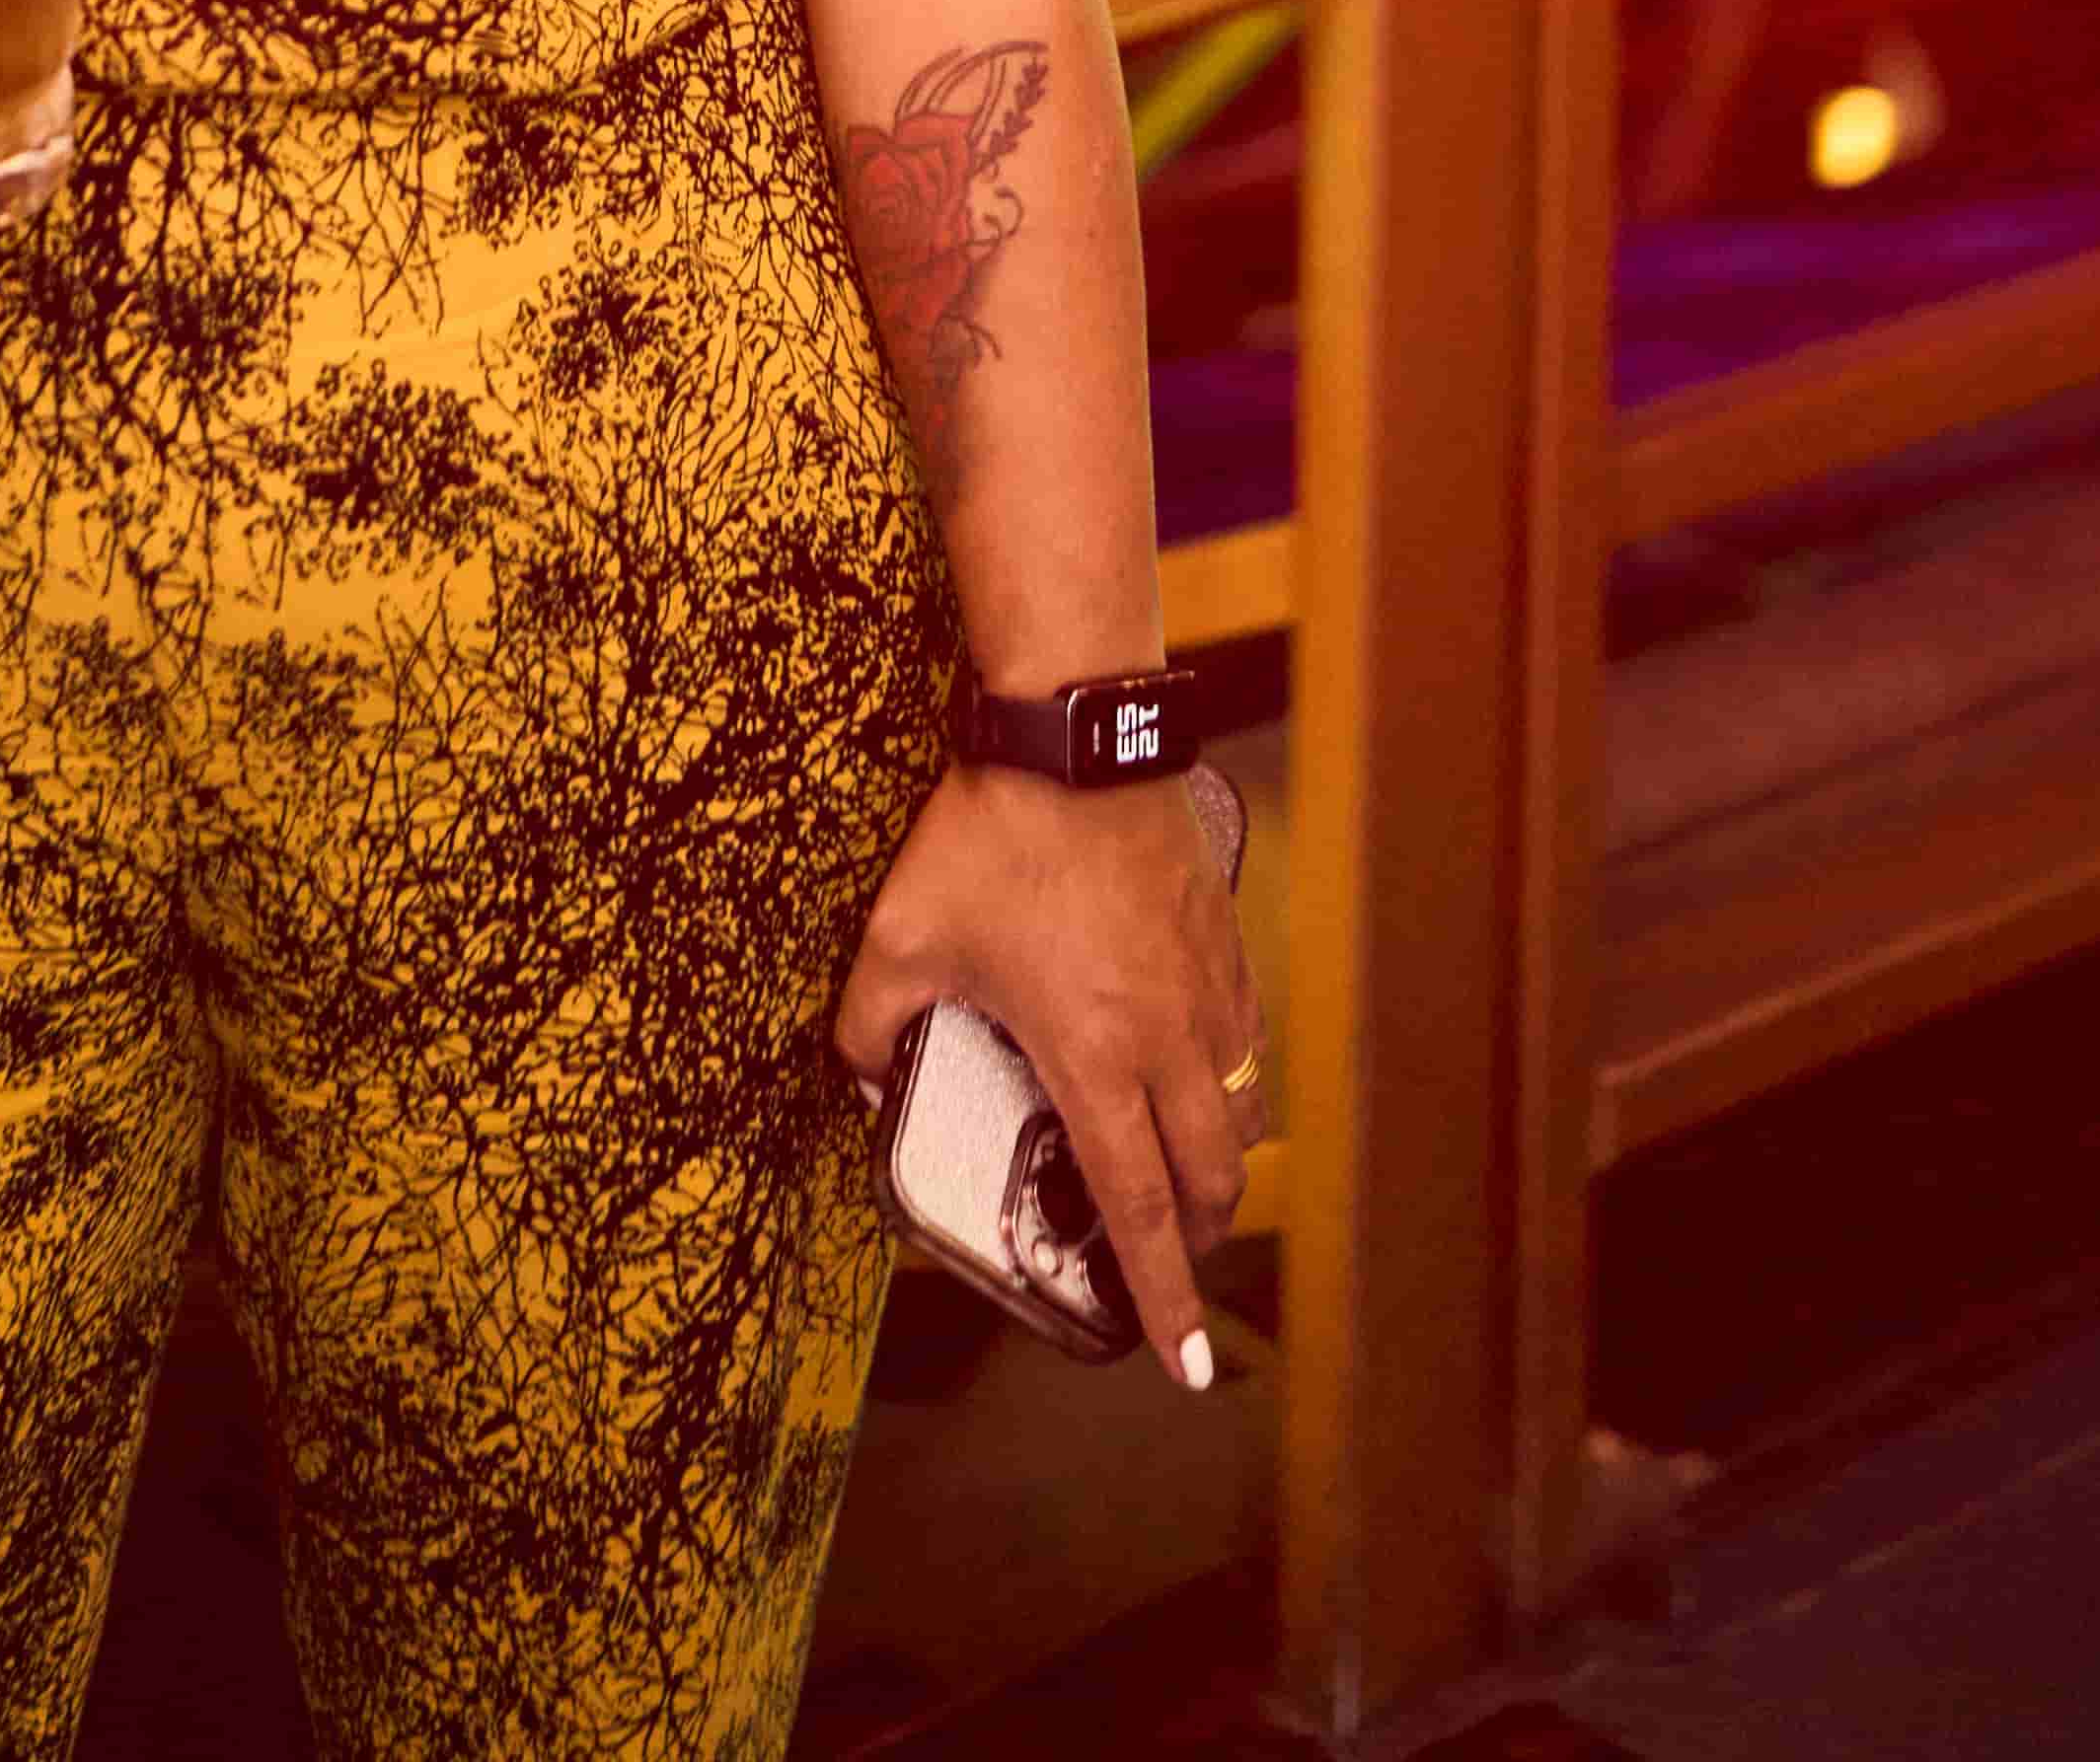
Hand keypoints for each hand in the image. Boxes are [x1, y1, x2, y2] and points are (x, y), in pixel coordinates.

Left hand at [832, 765, 1260, 1387]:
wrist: (1075, 733)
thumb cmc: (991, 839)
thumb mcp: (898, 936)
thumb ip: (867, 1024)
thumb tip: (856, 1081)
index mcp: (1094, 1057)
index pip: (1136, 1206)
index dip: (1163, 1295)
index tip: (1189, 1365)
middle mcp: (1167, 1040)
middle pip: (1209, 1178)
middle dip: (1197, 1241)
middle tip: (1172, 1269)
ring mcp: (1205, 987)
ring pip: (1238, 1110)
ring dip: (1217, 1162)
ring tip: (1183, 1177)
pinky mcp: (1220, 937)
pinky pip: (1243, 1037)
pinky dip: (1228, 1078)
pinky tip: (1197, 1068)